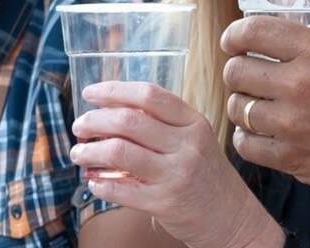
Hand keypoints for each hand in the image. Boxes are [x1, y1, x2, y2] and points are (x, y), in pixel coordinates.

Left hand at [69, 81, 281, 247]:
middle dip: (94, 121)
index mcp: (193, 123)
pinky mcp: (164, 202)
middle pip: (129, 120)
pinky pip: (120, 189)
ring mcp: (176, 174)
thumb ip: (163, 125)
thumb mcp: (196, 141)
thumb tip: (110, 114)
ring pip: (119, 152)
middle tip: (79, 126)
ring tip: (79, 154)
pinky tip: (93, 183)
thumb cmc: (206, 176)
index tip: (89, 94)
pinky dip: (99, 185)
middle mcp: (187, 145)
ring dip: (89, 151)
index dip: (114, 90)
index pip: (149, 95)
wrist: (231, 218)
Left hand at [221, 15, 309, 211]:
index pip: (255, 32)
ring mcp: (292, 124)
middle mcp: (299, 85)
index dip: (235, 34)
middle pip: (236, 70)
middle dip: (237, 70)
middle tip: (247, 75)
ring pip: (237, 108)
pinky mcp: (290, 158)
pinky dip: (246, 137)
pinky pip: (245, 144)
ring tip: (253, 105)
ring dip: (241, 104)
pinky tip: (257, 133)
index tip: (233, 41)